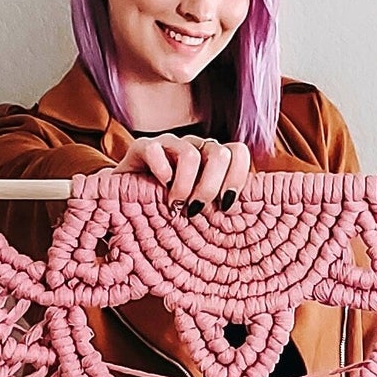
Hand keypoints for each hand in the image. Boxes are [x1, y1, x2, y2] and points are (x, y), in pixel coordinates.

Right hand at [116, 134, 251, 211]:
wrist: (127, 206)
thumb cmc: (170, 213)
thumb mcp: (201, 214)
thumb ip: (220, 210)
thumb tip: (248, 231)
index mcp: (213, 160)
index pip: (238, 153)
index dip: (237, 179)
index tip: (224, 206)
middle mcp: (195, 148)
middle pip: (219, 154)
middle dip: (210, 188)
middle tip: (195, 210)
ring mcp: (169, 145)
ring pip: (190, 155)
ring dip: (184, 187)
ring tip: (174, 206)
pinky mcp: (143, 147)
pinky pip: (155, 151)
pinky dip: (160, 174)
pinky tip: (157, 192)